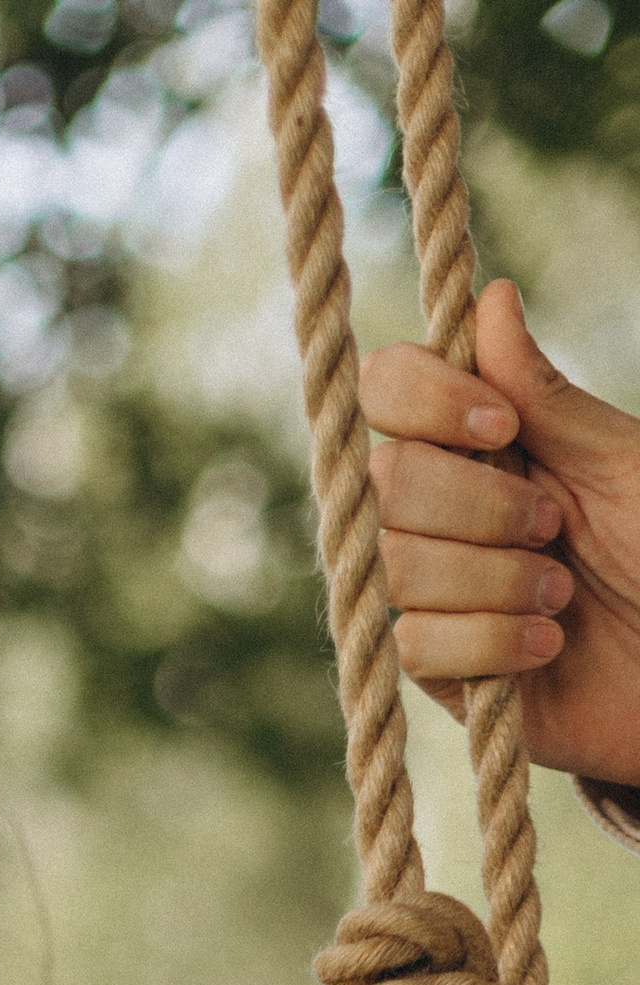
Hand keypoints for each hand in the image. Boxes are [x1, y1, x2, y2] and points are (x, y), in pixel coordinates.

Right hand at [365, 279, 639, 784]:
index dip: (425, 399)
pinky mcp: (439, 668)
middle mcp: (445, 507)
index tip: (501, 424)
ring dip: (494, 579)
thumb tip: (491, 298)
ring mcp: (434, 589)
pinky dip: (489, 641)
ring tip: (563, 596)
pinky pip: (415, 643)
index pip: (389, 391)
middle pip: (385, 480)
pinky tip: (546, 646)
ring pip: (397, 565)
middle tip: (554, 526)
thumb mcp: (618, 462)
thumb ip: (545, 394)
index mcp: (484, 441)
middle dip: (475, 504)